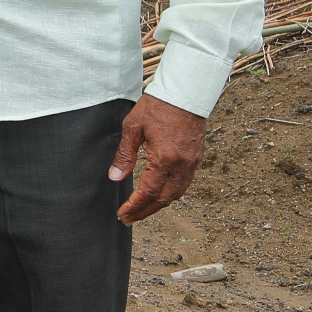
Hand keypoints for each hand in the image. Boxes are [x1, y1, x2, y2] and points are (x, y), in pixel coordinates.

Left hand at [110, 93, 206, 221]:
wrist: (185, 93)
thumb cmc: (157, 106)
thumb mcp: (133, 128)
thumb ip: (124, 156)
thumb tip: (115, 178)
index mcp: (165, 159)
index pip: (148, 192)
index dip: (135, 206)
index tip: (122, 214)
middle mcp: (182, 165)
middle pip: (164, 199)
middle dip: (145, 211)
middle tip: (129, 219)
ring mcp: (192, 162)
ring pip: (177, 193)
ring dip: (159, 205)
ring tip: (142, 210)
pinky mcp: (197, 157)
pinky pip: (185, 183)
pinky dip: (171, 193)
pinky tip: (160, 194)